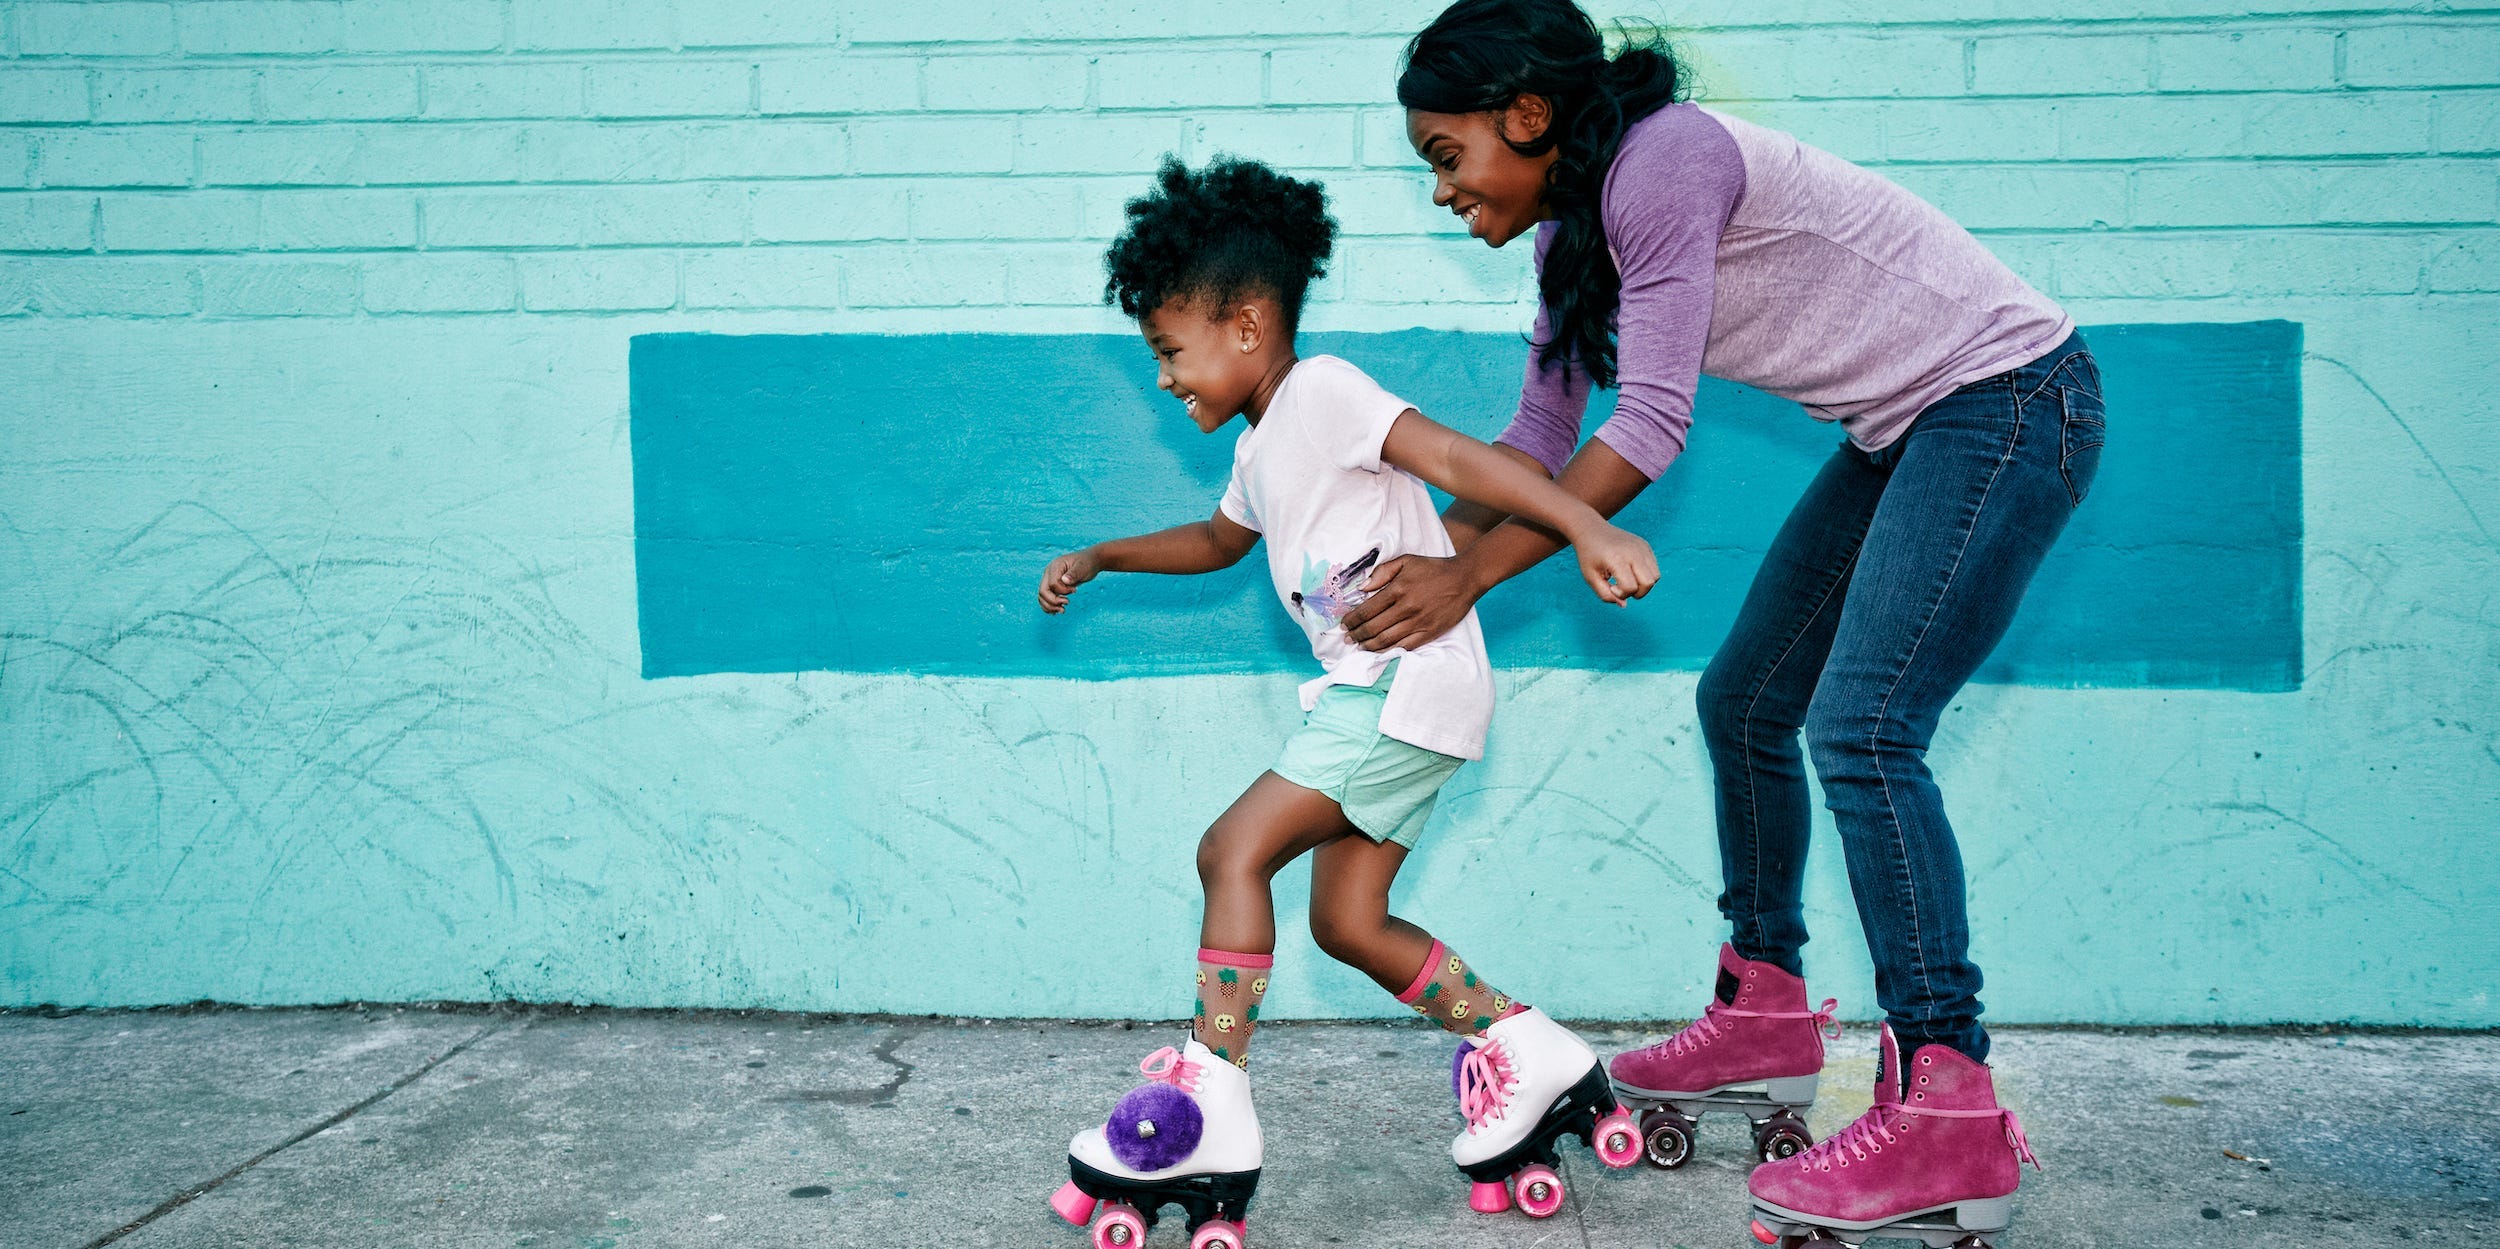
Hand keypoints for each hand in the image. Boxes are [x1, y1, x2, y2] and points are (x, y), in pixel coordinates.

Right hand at [1038, 549, 1100, 613]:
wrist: (1090, 561)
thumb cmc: (1087, 563)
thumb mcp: (1083, 567)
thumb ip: (1074, 574)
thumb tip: (1064, 580)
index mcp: (1055, 566)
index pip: (1052, 584)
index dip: (1063, 591)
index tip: (1075, 590)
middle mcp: (1049, 572)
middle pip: (1043, 591)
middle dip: (1053, 601)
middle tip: (1066, 605)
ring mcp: (1049, 579)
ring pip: (1042, 596)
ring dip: (1050, 606)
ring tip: (1062, 611)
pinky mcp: (1052, 585)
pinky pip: (1045, 598)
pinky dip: (1049, 606)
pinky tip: (1056, 611)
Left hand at [1340, 554, 1482, 652]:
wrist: (1464, 578)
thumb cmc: (1433, 568)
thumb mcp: (1406, 561)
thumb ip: (1382, 572)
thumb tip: (1362, 588)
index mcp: (1398, 589)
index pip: (1367, 609)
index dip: (1352, 619)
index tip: (1344, 624)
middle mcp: (1406, 608)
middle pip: (1374, 627)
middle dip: (1357, 635)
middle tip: (1347, 638)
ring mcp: (1418, 622)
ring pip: (1387, 640)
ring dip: (1369, 645)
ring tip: (1359, 647)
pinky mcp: (1430, 632)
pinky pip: (1405, 646)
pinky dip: (1389, 651)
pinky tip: (1380, 652)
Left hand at [1574, 522, 1658, 605]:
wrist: (1592, 530)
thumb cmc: (1589, 556)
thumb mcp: (1591, 578)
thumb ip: (1605, 595)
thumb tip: (1624, 605)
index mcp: (1616, 559)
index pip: (1630, 587)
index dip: (1622, 594)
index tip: (1611, 587)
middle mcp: (1633, 551)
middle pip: (1649, 583)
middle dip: (1637, 593)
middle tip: (1622, 587)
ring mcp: (1641, 547)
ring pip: (1656, 577)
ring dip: (1643, 585)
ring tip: (1627, 580)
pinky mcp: (1645, 545)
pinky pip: (1654, 568)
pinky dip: (1645, 575)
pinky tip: (1630, 571)